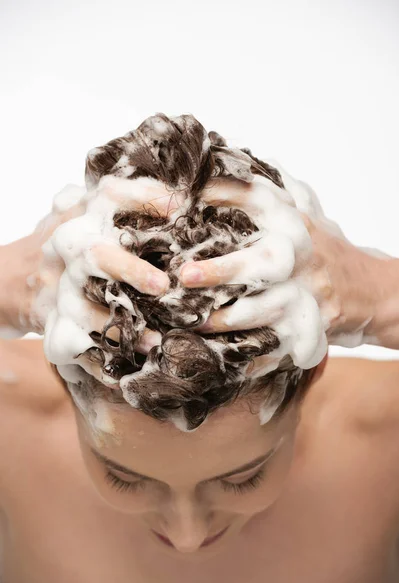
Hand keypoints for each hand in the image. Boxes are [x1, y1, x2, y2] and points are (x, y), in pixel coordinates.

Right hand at [0, 179, 179, 355]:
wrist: (12, 277)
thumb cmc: (65, 242)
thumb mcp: (82, 210)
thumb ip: (118, 199)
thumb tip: (177, 193)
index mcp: (80, 215)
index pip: (111, 195)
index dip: (145, 199)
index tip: (180, 208)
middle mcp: (67, 250)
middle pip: (95, 256)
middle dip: (129, 270)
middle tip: (161, 285)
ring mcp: (57, 289)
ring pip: (85, 310)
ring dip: (120, 328)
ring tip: (156, 342)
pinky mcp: (51, 323)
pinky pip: (73, 347)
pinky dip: (99, 363)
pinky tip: (124, 372)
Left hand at [178, 168, 389, 370]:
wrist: (368, 291)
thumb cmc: (324, 250)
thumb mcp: (305, 214)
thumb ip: (272, 190)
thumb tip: (229, 157)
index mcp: (294, 224)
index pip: (258, 199)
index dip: (221, 193)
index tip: (184, 196)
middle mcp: (301, 259)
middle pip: (263, 264)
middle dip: (224, 271)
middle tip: (186, 276)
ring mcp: (306, 297)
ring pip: (264, 311)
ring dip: (226, 319)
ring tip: (191, 321)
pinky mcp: (309, 330)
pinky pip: (275, 346)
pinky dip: (247, 354)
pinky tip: (218, 355)